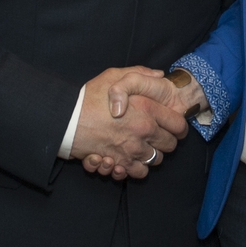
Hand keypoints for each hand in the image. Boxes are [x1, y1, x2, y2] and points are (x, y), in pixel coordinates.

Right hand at [70, 67, 186, 180]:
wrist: (67, 120)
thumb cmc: (89, 97)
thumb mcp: (115, 76)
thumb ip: (140, 73)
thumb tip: (160, 75)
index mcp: (147, 109)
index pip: (179, 125)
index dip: (178, 127)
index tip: (173, 127)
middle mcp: (144, 131)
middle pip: (170, 146)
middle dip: (165, 142)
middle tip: (154, 136)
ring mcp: (133, 150)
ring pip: (156, 160)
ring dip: (151, 155)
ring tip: (140, 147)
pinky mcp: (120, 163)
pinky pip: (140, 172)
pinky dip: (137, 168)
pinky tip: (130, 158)